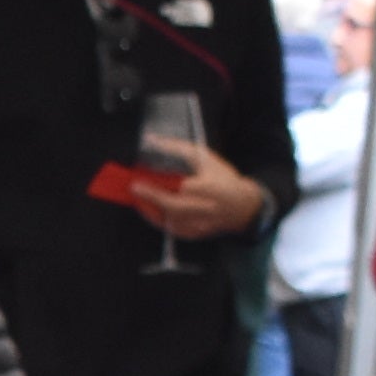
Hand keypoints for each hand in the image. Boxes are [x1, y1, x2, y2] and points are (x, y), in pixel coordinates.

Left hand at [133, 144, 267, 235]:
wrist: (242, 207)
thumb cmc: (222, 178)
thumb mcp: (205, 158)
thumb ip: (178, 149)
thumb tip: (152, 140)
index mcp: (209, 188)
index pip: (179, 189)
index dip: (156, 188)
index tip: (137, 182)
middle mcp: (204, 209)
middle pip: (172, 207)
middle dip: (149, 199)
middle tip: (133, 189)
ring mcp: (198, 224)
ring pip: (167, 220)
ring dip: (148, 209)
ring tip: (137, 197)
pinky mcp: (192, 235)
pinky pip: (168, 229)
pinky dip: (156, 218)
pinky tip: (148, 207)